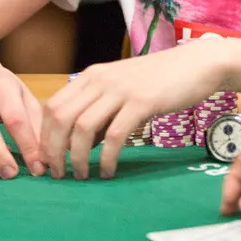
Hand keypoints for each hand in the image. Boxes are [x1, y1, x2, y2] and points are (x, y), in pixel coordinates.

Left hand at [41, 42, 223, 180]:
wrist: (196, 64)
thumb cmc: (159, 79)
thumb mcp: (121, 89)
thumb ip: (101, 111)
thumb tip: (84, 143)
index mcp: (90, 76)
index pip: (51, 106)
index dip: (44, 136)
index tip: (47, 160)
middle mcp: (99, 80)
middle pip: (60, 118)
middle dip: (53, 150)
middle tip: (58, 174)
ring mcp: (120, 90)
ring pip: (83, 128)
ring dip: (77, 158)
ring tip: (82, 176)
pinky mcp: (141, 102)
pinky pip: (115, 136)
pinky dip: (108, 158)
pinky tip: (109, 171)